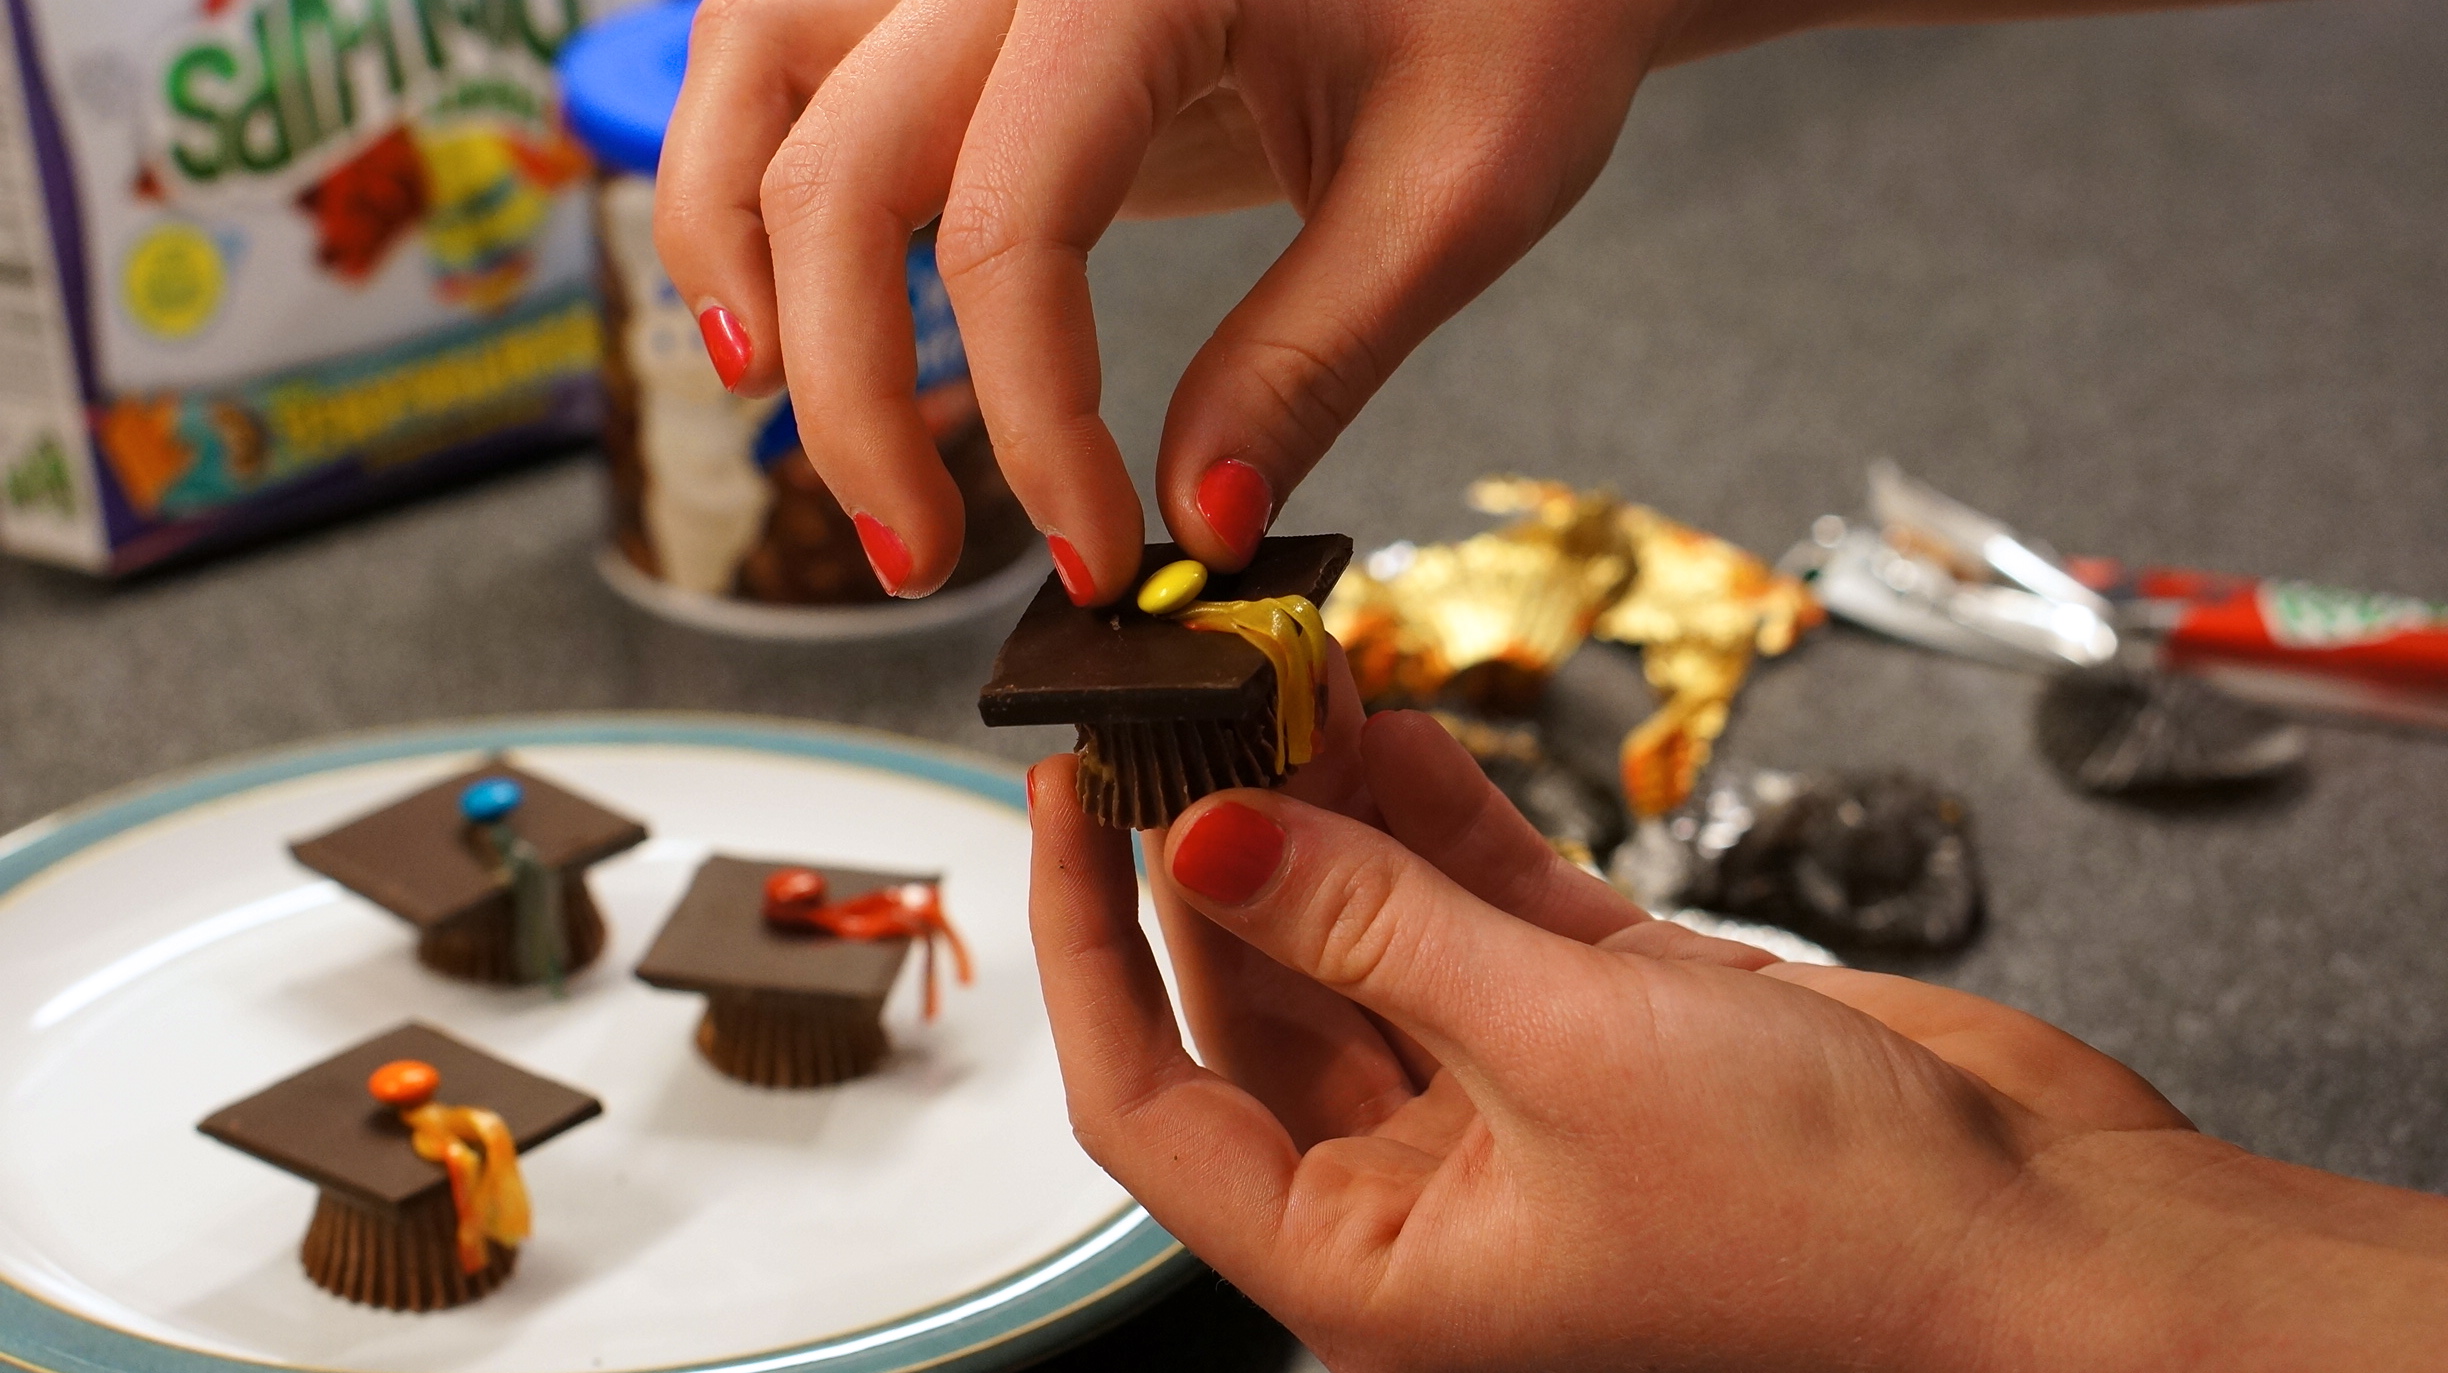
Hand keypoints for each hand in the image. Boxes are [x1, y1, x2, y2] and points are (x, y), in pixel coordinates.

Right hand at [656, 0, 1688, 598]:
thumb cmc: (1517, 2)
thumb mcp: (1461, 186)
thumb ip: (1314, 358)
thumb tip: (1199, 525)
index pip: (1012, 223)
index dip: (1037, 424)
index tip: (1097, 555)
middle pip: (833, 170)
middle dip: (852, 391)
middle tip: (917, 550)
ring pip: (751, 75)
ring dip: (732, 251)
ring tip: (775, 403)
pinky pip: (787, 51)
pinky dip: (750, 167)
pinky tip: (784, 285)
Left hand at [1024, 654, 2206, 1369]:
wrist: (2050, 1240)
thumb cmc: (1832, 1223)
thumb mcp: (1562, 1052)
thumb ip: (1375, 929)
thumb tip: (1211, 836)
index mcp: (1372, 1264)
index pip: (1149, 1102)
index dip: (1085, 948)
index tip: (1062, 801)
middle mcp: (1425, 1188)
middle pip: (1256, 998)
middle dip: (1217, 844)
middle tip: (1185, 702)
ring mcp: (1513, 1101)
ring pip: (1367, 937)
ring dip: (1326, 812)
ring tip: (1280, 679)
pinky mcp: (1601, 1027)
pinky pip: (1475, 911)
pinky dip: (1435, 820)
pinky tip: (1389, 724)